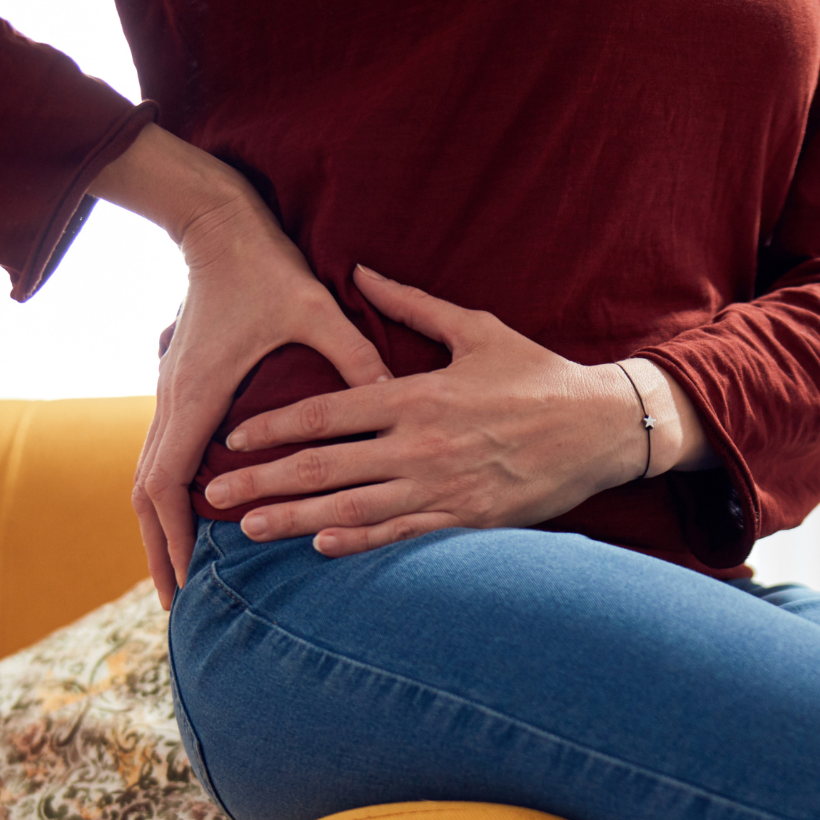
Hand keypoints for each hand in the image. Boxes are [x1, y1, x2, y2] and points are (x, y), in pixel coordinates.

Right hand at [88, 125, 391, 606]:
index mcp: (198, 395)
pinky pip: (165, 460)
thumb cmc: (265, 267)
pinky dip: (170, 500)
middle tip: (179, 605)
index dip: (176, 537)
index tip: (188, 582)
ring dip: (162, 530)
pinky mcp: (181, 392)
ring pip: (150, 481)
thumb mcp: (315, 309)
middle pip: (148, 496)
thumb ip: (353, 354)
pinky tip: (193, 525)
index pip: (170, 483)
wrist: (218, 225)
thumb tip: (396, 393)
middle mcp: (173, 403)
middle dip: (161, 552)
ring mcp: (171, 398)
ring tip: (180, 578)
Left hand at [203, 265, 713, 555]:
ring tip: (248, 531)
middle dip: (265, 481)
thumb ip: (411, 304)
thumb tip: (359, 270)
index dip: (274, 427)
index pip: (327, 413)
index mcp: (416, 394)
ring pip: (353, 508)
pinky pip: (404, 535)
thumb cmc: (539, 374)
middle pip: (325, 466)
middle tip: (214, 496)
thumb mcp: (476, 328)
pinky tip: (321, 549)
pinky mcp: (469, 519)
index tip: (234, 439)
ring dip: (295, 519)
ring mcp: (443, 485)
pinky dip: (361, 544)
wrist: (604, 426)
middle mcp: (420, 443)